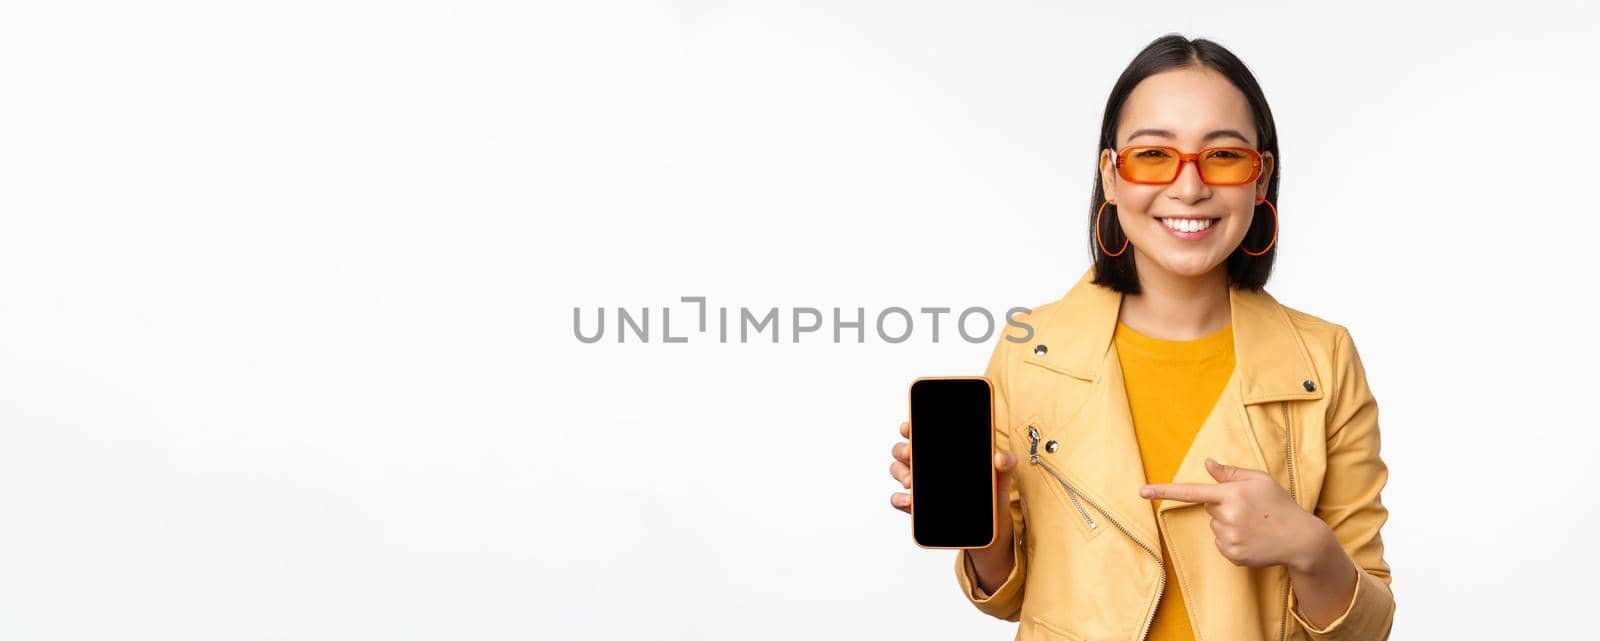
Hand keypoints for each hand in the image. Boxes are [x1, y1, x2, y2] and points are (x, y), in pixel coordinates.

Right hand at [889, 420, 1016, 555]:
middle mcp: (927, 467)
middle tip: (910, 453)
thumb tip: (1001, 458)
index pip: (922, 435)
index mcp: (944, 453)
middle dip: (902, 449)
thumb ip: (1005, 464)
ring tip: (911, 481)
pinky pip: (899, 500)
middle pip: (903, 451)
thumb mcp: (1001, 478)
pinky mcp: (918, 509)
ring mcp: (920, 487)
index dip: (911, 428)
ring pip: (898, 471)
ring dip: (900, 473)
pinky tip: (908, 501)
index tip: (908, 427)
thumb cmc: (991, 497)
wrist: (991, 531)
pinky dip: (900, 499)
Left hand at [1139, 457, 1322, 569]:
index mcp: (1232, 494)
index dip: (1164, 491)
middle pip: (1208, 508)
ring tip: (1253, 525)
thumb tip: (1207, 463)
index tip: (1142, 492)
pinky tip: (1252, 539)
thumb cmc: (1280, 505)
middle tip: (1250, 510)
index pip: (1192, 491)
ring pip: (1214, 526)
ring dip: (1228, 525)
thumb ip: (1231, 473)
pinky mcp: (1232, 554)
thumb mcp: (1260, 481)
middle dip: (1223, 507)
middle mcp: (1228, 516)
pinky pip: (1220, 544)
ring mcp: (1229, 537)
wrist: (1301, 539)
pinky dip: (1232, 541)